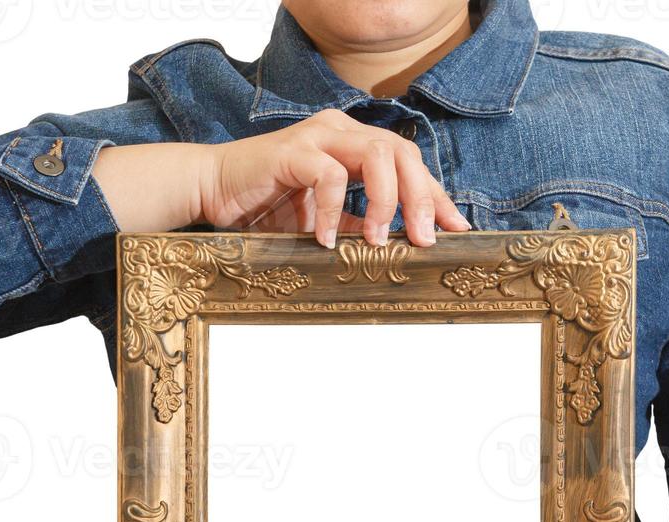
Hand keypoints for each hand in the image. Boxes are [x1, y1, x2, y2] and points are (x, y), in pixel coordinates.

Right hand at [199, 108, 469, 247]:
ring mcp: (318, 136)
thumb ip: (355, 224)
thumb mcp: (322, 221)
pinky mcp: (293, 151)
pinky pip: (330, 176)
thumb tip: (395, 243)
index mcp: (352, 144)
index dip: (435, 196)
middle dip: (422, 198)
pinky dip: (334, 210)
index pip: (409, 164)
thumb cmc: (263, 206)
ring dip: (386, 200)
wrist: (212, 191)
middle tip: (425, 238)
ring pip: (377, 154)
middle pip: (403, 152)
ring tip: (379, 238)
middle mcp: (340, 132)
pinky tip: (325, 239)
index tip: (456, 229)